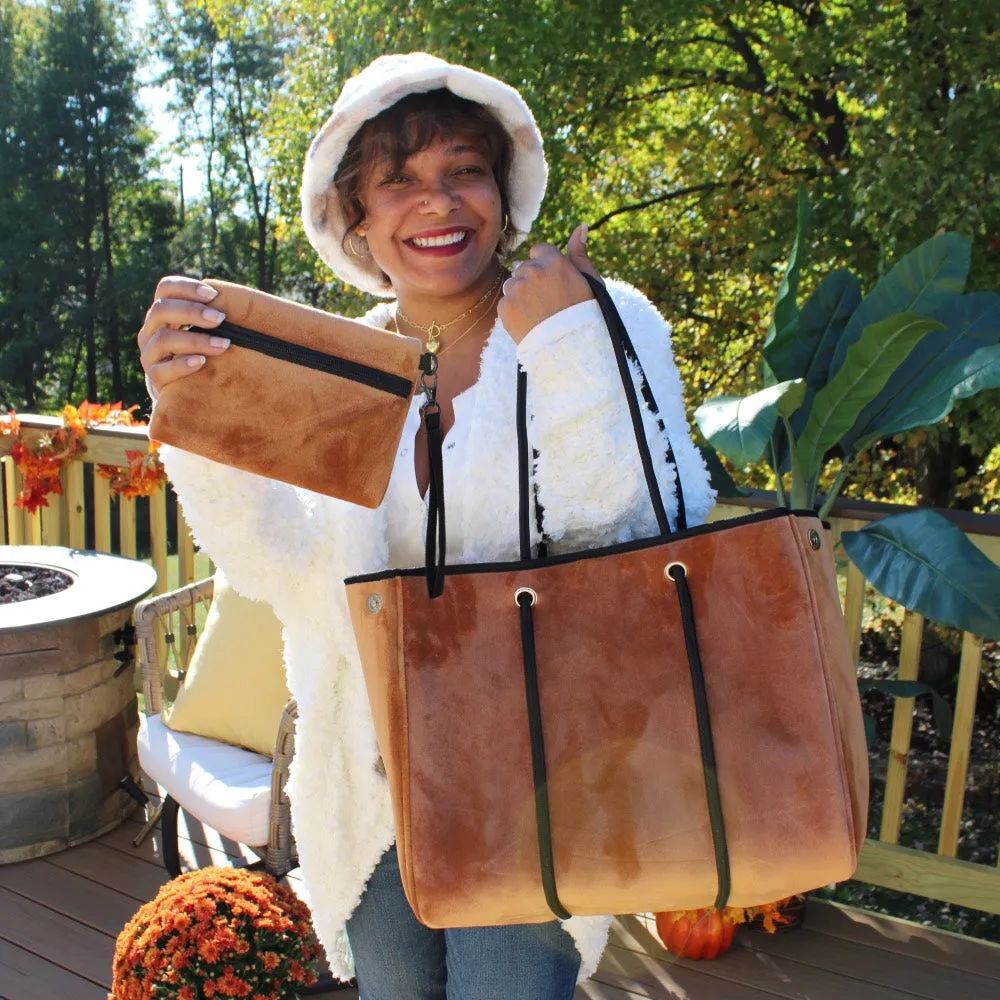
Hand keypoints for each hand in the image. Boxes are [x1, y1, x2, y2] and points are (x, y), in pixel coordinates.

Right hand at [138, 276, 230, 400]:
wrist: (181, 386)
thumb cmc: (200, 350)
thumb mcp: (201, 329)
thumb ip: (211, 315)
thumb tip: (242, 302)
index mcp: (162, 312)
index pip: (165, 288)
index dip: (187, 287)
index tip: (213, 294)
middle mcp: (151, 329)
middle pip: (161, 310)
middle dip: (193, 311)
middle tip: (220, 318)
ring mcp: (149, 353)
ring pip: (164, 339)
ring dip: (196, 340)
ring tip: (223, 344)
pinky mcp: (154, 377)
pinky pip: (162, 370)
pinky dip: (183, 364)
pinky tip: (202, 362)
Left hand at [498, 224, 602, 342]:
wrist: (571, 349)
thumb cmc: (585, 314)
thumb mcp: (589, 280)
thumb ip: (580, 252)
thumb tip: (581, 226)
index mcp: (554, 261)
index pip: (539, 250)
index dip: (546, 266)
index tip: (553, 283)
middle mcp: (532, 271)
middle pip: (524, 267)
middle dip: (532, 280)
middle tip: (547, 302)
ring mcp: (517, 289)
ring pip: (513, 284)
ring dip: (521, 295)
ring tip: (538, 313)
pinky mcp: (505, 308)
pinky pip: (506, 303)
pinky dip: (514, 312)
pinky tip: (529, 322)